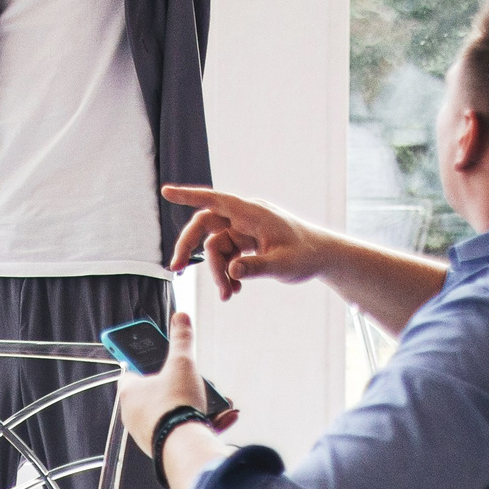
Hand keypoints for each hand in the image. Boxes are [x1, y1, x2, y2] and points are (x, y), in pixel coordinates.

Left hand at [116, 310, 210, 450]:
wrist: (185, 446)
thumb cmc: (175, 404)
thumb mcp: (182, 363)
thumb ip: (182, 340)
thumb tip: (180, 318)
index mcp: (129, 391)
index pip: (132, 368)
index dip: (146, 359)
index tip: (158, 354)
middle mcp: (133, 413)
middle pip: (158, 391)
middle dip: (182, 384)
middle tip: (196, 379)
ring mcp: (148, 432)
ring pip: (175, 411)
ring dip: (198, 404)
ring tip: (219, 401)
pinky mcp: (165, 447)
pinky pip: (185, 429)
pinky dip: (204, 422)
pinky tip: (226, 416)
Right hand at [162, 184, 326, 300]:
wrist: (323, 257)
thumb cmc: (307, 254)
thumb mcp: (283, 264)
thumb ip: (257, 267)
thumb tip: (233, 271)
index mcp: (252, 213)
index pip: (215, 199)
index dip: (188, 196)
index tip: (165, 192)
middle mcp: (244, 218)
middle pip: (205, 226)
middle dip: (188, 247)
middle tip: (176, 270)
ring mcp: (244, 230)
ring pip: (215, 248)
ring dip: (216, 272)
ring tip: (227, 295)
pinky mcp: (246, 243)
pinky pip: (226, 256)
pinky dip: (227, 274)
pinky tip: (234, 291)